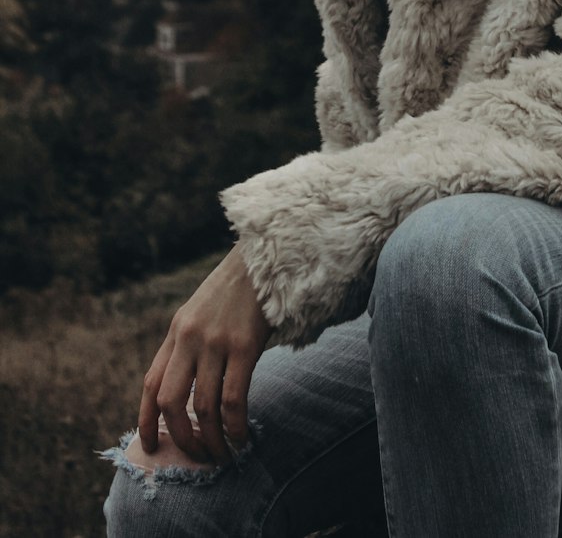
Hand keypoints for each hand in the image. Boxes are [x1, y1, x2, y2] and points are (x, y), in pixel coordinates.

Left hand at [138, 244, 269, 463]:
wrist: (265, 257)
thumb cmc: (237, 289)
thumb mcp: (200, 312)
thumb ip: (189, 346)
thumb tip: (188, 394)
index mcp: (176, 332)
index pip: (150, 384)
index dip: (146, 421)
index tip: (150, 447)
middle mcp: (190, 338)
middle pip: (170, 401)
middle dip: (181, 437)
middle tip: (196, 455)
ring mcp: (216, 342)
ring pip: (203, 406)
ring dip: (212, 439)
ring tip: (222, 455)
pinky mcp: (244, 345)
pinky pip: (233, 398)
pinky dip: (235, 425)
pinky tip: (242, 437)